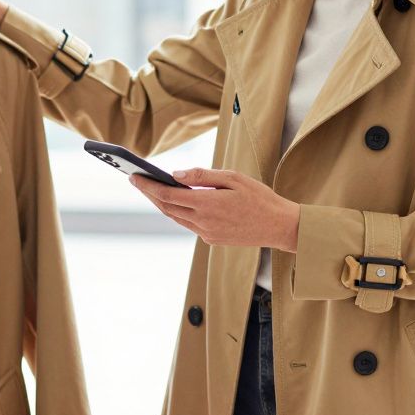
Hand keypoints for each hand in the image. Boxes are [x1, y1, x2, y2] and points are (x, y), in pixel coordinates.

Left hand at [130, 168, 300, 250]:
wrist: (280, 227)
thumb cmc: (260, 197)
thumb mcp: (234, 178)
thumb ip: (203, 175)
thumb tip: (176, 174)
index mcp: (207, 204)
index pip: (168, 195)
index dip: (148, 186)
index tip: (134, 176)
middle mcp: (203, 222)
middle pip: (167, 208)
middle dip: (150, 194)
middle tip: (137, 180)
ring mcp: (207, 233)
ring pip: (177, 217)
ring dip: (163, 204)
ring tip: (152, 189)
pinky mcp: (213, 239)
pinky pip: (190, 224)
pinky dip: (180, 212)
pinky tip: (177, 202)